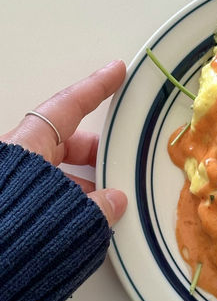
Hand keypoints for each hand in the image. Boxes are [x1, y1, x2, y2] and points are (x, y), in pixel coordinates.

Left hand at [1, 60, 127, 225]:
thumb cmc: (16, 229)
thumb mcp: (66, 213)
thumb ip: (98, 204)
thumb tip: (115, 201)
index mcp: (25, 147)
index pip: (67, 107)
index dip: (95, 88)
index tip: (116, 71)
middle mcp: (16, 160)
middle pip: (62, 143)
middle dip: (94, 153)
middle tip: (120, 166)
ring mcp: (11, 186)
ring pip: (54, 174)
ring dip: (83, 186)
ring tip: (108, 208)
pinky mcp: (10, 212)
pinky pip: (46, 198)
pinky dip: (68, 205)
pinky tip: (85, 224)